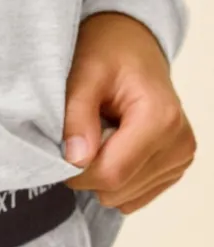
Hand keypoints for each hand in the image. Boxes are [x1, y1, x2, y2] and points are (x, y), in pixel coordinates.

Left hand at [63, 12, 195, 213]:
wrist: (132, 48)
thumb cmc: (107, 55)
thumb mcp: (84, 74)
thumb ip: (76, 116)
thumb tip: (76, 160)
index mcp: (161, 119)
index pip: (110, 174)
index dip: (77, 171)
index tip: (66, 147)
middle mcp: (179, 142)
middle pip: (115, 190)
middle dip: (88, 172)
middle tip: (85, 135)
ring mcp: (181, 158)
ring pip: (122, 199)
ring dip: (102, 174)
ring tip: (104, 136)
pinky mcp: (174, 169)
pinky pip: (132, 198)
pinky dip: (116, 179)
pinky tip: (116, 148)